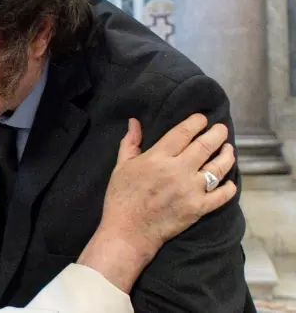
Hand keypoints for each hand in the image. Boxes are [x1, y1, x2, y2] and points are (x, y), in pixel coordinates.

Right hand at [79, 114, 236, 291]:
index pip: (184, 132)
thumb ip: (130, 143)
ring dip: (227, 156)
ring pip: (218, 167)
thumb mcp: (121, 166)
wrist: (128, 232)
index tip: (202, 119)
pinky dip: (229, 187)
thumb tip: (135, 121)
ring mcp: (191, 190)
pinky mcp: (199, 208)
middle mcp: (178, 170)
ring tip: (229, 150)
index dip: (196, 122)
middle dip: (217, 134)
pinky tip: (230, 181)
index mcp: (158, 157)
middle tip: (221, 129)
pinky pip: (222, 195)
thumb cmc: (121, 197)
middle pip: (205, 145)